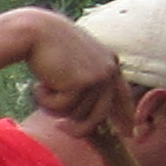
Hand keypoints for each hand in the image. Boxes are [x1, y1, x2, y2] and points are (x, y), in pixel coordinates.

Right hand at [21, 9, 134, 142]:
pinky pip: (61, 108)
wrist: (35, 31)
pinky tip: (39, 85)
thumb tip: (88, 112)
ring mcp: (98, 76)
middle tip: (60, 129)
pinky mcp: (82, 82)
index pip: (122, 97)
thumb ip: (85, 82)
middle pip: (99, 116)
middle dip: (79, 128)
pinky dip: (45, 101)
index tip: (130, 134)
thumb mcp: (73, 65)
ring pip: (76, 114)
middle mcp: (109, 70)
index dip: (125, 118)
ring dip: (54, 107)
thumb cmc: (46, 48)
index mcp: (110, 63)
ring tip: (42, 87)